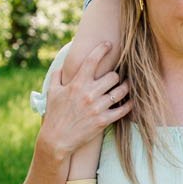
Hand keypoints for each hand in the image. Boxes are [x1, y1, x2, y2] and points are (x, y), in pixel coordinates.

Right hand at [36, 43, 129, 167]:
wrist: (56, 139)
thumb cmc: (55, 114)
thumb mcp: (52, 92)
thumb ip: (57, 76)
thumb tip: (62, 65)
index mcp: (77, 84)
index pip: (92, 60)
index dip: (102, 49)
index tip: (108, 44)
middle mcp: (89, 94)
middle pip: (113, 76)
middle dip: (115, 75)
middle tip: (116, 76)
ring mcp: (98, 107)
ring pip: (120, 91)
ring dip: (125, 87)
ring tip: (126, 85)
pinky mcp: (103, 121)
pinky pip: (123, 109)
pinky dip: (129, 104)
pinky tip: (131, 101)